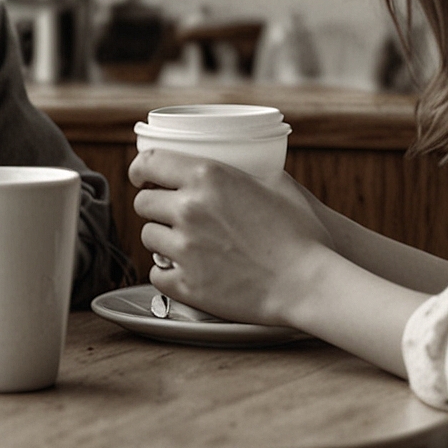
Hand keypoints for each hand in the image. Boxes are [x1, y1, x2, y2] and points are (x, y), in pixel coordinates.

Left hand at [129, 151, 334, 327]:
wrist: (309, 283)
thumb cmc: (302, 234)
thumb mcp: (277, 184)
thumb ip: (246, 170)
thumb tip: (238, 165)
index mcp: (207, 177)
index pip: (149, 162)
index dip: (139, 168)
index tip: (140, 176)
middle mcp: (189, 208)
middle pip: (143, 202)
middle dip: (154, 207)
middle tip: (171, 215)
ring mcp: (184, 249)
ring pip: (148, 237)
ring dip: (162, 239)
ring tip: (184, 245)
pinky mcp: (186, 285)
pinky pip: (156, 275)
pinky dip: (167, 273)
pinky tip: (186, 271)